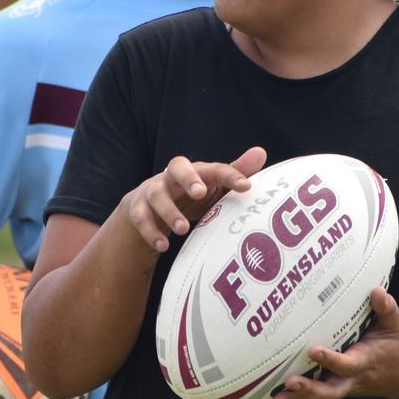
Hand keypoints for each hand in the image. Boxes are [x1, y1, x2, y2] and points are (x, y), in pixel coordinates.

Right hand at [123, 147, 266, 252]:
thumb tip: (260, 152)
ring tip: (183, 229)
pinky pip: (141, 217)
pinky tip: (163, 246)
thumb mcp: (213, 187)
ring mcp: (152, 190)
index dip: (230, 175)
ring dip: (169, 211)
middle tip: (200, 193)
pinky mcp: (137, 208)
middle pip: (176, 166)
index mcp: (196, 171)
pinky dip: (151, 232)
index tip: (245, 187)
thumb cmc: (190, 197)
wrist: (148, 208)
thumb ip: (235, 173)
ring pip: (156, 194)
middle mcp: (172, 176)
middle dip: (188, 178)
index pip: (214, 168)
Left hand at [272, 287, 398, 398]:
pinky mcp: (334, 393)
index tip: (313, 350)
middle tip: (290, 382)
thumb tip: (376, 291)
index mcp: (365, 362)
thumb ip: (387, 308)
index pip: (348, 364)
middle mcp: (351, 379)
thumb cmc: (392, 343)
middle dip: (311, 390)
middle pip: (331, 391)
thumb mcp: (395, 325)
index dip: (331, 360)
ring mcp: (342, 388)